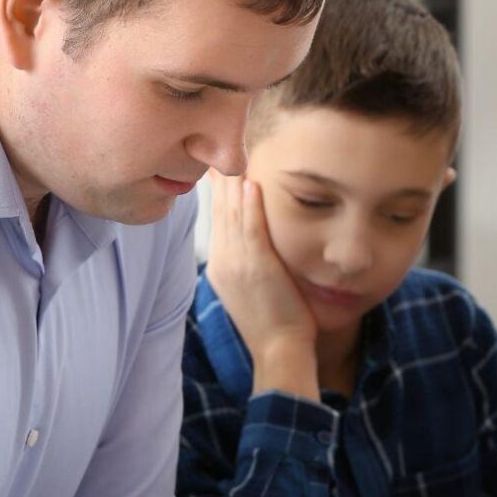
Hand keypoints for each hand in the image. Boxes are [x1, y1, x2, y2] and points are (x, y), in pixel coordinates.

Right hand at [203, 171, 318, 399]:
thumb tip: (254, 241)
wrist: (279, 350)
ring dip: (231, 182)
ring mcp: (238, 264)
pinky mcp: (257, 267)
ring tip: (232, 152)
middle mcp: (224, 262)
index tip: (219, 164)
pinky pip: (250, 228)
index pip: (217, 218)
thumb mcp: (252, 289)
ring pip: (231, 214)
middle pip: (219, 210)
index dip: (218, 190)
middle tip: (218, 146)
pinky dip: (248, 205)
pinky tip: (249, 182)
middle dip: (220, 178)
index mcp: (222, 266)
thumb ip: (249, 261)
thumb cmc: (275, 322)